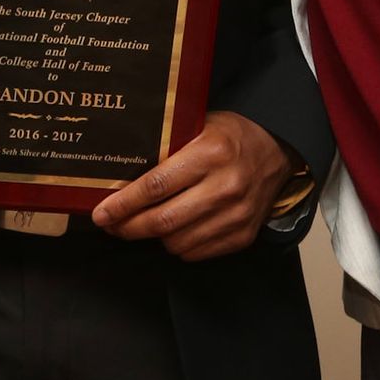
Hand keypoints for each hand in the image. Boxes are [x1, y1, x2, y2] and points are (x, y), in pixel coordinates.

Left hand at [90, 111, 293, 260]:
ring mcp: (237, 215)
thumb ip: (166, 147)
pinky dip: (179, 245)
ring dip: (153, 237)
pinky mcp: (243, 235)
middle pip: (162, 221)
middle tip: (110, 224)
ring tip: (142, 224)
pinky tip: (174, 229)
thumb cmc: (231, 135)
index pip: (155, 186)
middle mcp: (225, 186)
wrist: (277, 150)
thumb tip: (119, 172)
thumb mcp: (198, 126)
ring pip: (176, 242)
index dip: (123, 204)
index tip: (101, 213)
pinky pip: (196, 253)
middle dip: (128, 227)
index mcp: (211, 153)